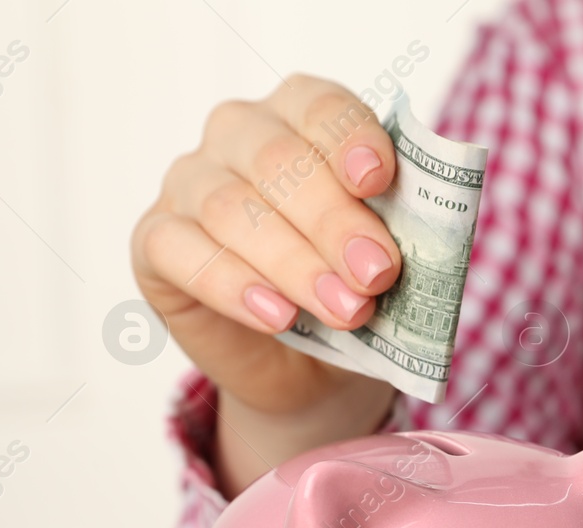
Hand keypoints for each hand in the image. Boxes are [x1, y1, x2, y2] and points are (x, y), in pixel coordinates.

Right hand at [131, 75, 401, 491]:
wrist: (313, 367)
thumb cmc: (356, 288)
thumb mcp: (393, 259)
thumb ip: (405, 233)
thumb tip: (426, 237)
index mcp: (304, 118)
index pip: (320, 105)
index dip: (349, 138)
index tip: (378, 180)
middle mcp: (239, 135)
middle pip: (277, 160)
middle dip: (333, 220)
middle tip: (377, 274)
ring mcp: (189, 184)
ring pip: (230, 209)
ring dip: (295, 264)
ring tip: (346, 311)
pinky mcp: (156, 243)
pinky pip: (181, 252)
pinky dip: (233, 286)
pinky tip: (277, 317)